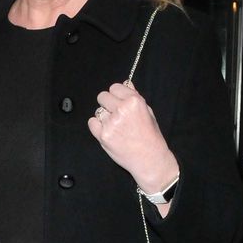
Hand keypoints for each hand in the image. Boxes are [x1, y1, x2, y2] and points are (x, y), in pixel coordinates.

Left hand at [87, 81, 178, 199]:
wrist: (149, 159)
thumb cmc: (150, 136)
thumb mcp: (148, 112)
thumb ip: (135, 97)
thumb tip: (126, 83)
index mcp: (134, 101)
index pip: (114, 87)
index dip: (116, 95)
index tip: (119, 102)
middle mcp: (121, 109)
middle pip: (102, 96)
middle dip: (107, 104)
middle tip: (115, 115)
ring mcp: (111, 123)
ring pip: (98, 111)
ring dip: (104, 117)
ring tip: (116, 127)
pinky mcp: (103, 135)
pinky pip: (92, 123)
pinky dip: (97, 127)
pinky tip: (108, 132)